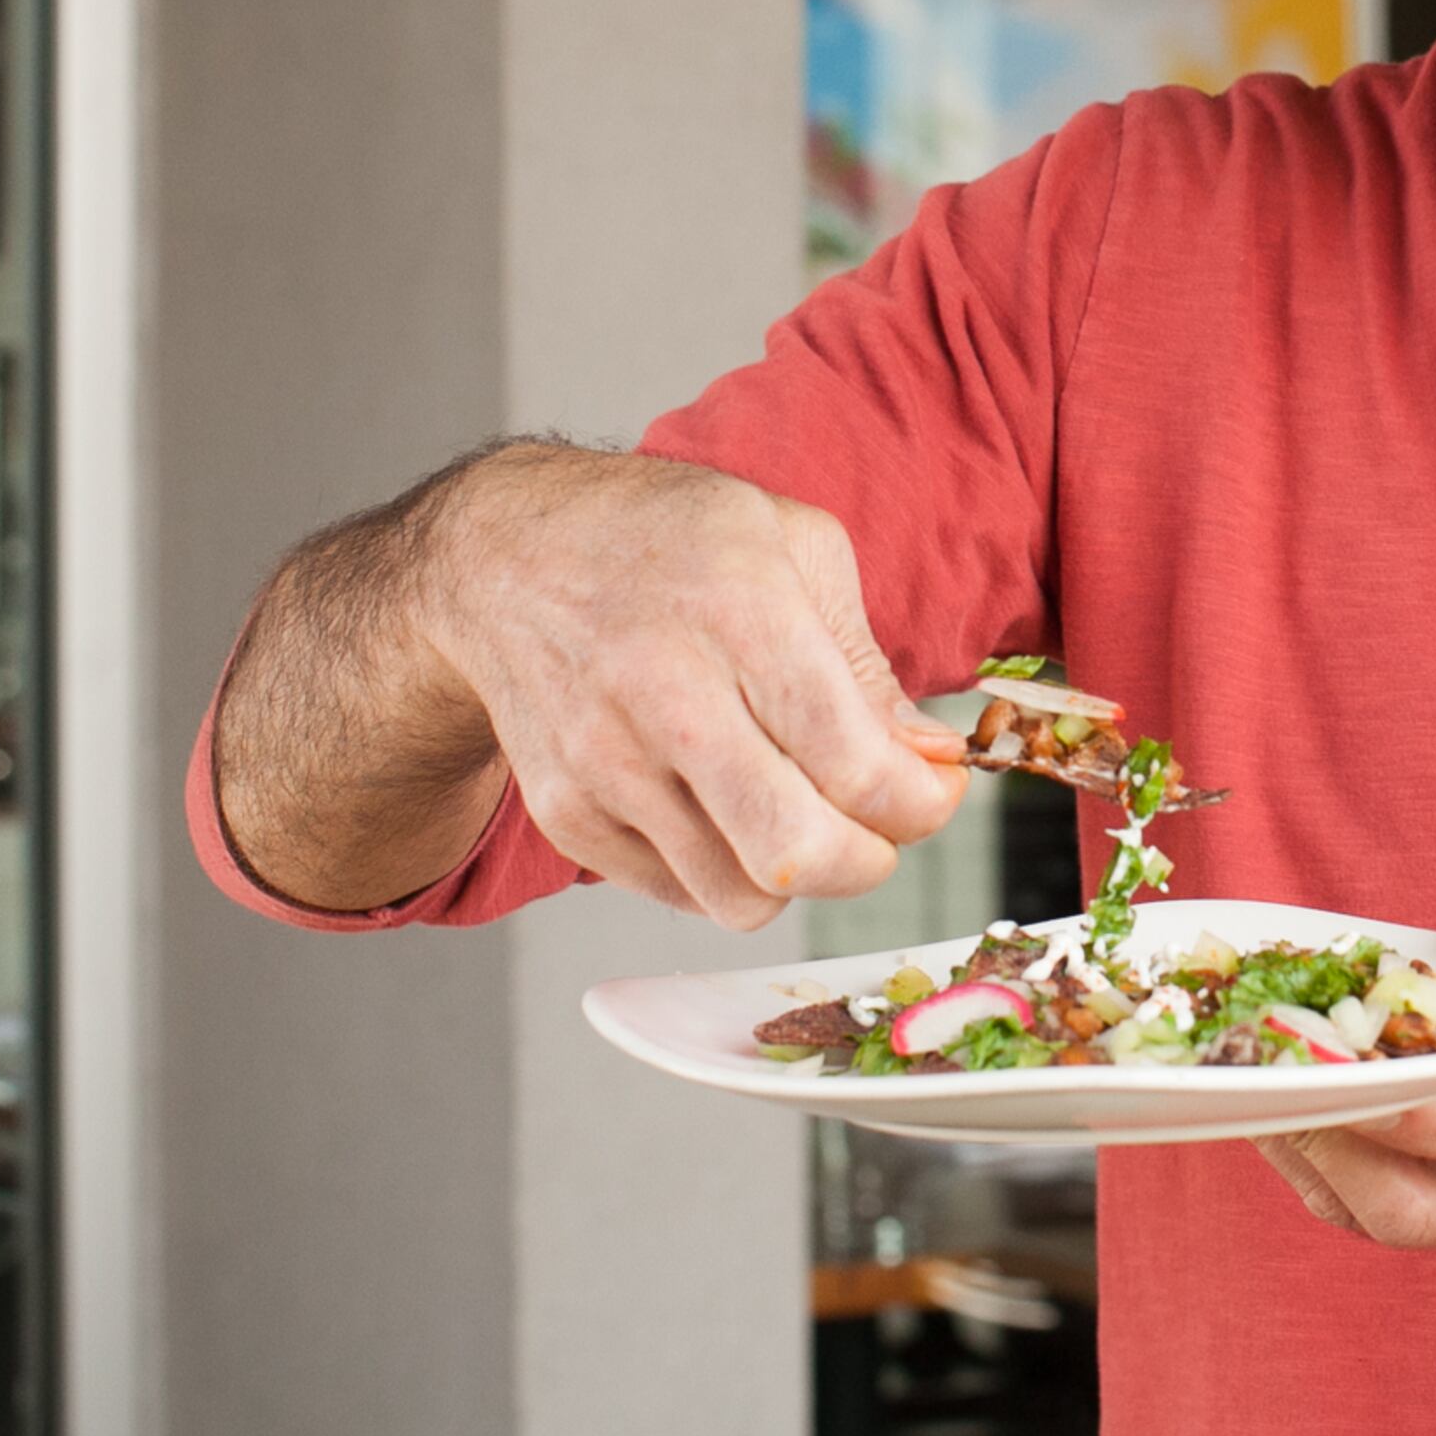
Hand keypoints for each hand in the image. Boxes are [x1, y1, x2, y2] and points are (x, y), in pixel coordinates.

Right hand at [416, 447, 969, 927]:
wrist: (503, 557)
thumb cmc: (665, 537)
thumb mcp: (794, 545)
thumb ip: (867, 664)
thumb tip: (927, 761)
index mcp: (741, 614)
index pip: (856, 765)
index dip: (922, 803)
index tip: (932, 790)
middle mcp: (665, 696)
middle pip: (797, 855)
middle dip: (870, 860)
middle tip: (879, 824)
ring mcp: (605, 765)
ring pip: (740, 897)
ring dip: (796, 872)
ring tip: (797, 806)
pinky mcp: (565, 814)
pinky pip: (680, 893)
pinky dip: (724, 867)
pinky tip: (723, 800)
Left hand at [1255, 857, 1435, 1270]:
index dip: (1422, 1106)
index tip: (1344, 1067)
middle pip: (1421, 1207)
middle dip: (1328, 1140)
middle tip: (1259, 1070)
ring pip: (1396, 1223)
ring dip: (1315, 1157)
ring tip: (1248, 1082)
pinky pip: (1399, 1215)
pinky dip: (1337, 1167)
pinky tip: (1291, 1106)